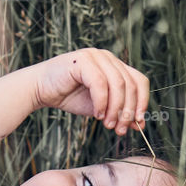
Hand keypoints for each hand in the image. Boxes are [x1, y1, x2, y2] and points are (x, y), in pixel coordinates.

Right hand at [32, 48, 149, 133]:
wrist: (41, 89)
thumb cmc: (70, 96)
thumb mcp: (100, 109)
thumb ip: (118, 113)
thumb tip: (138, 125)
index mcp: (115, 66)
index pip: (140, 81)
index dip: (143, 102)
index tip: (138, 122)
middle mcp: (108, 58)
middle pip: (130, 84)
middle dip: (127, 111)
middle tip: (119, 130)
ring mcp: (95, 56)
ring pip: (117, 84)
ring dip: (115, 109)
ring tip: (107, 124)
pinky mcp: (83, 60)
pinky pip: (100, 83)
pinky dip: (101, 102)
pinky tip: (96, 115)